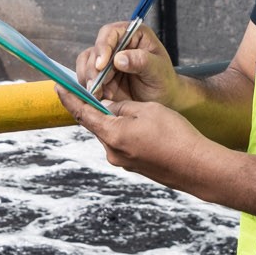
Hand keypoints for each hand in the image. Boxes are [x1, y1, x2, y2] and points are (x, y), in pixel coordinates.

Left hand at [62, 96, 224, 193]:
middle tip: (93, 89)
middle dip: (94, 107)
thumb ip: (122, 107)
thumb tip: (108, 107)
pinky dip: (123, 131)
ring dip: (112, 120)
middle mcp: (112, 152)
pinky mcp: (135, 166)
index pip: (82, 113)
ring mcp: (123, 162)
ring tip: (126, 106)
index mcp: (112, 135)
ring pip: (110, 134)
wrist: (197, 167)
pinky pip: (122, 144)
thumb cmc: (174, 135)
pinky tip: (138, 125)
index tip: (58, 86)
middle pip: (96, 124)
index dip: (69, 98)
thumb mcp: (146, 110)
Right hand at [72, 20, 186, 107]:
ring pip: (86, 63)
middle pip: (95, 50)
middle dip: (93, 69)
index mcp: (133, 34)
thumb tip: (119, 59)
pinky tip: (98, 97)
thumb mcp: (158, 70)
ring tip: (98, 94)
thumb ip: (141, 61)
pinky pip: (86, 77)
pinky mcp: (100, 75)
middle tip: (97, 85)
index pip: (111, 33)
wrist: (162, 100)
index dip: (103, 46)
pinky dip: (89, 87)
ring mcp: (107, 60)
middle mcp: (117, 44)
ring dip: (89, 78)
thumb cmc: (164, 81)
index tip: (102, 64)